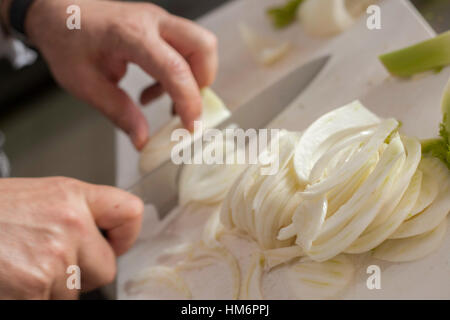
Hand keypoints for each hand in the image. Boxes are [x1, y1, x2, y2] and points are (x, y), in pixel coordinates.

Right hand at [0, 177, 142, 298]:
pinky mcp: (34, 289)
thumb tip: (102, 236)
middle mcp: (70, 225)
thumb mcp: (39, 197)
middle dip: (83, 272)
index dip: (125, 234)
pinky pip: (50, 303)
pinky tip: (14, 279)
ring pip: (75, 292)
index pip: (130, 212)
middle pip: (106, 268)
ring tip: (21, 265)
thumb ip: (75, 213)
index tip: (115, 242)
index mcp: (72, 196)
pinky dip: (35, 297)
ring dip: (53, 288)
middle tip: (49, 260)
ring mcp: (53, 260)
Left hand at [25, 0, 217, 149]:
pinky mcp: (160, 27)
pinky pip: (186, 49)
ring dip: (194, 78)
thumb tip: (143, 140)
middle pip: (203, 46)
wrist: (58, 13)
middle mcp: (152, 22)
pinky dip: (181, 74)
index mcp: (130, 35)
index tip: (190, 126)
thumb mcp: (86, 84)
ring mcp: (159, 21)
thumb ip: (119, 112)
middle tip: (186, 106)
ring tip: (169, 102)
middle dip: (203, 82)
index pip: (174, 67)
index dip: (188, 100)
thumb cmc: (66, 42)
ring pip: (200, 46)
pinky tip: (155, 91)